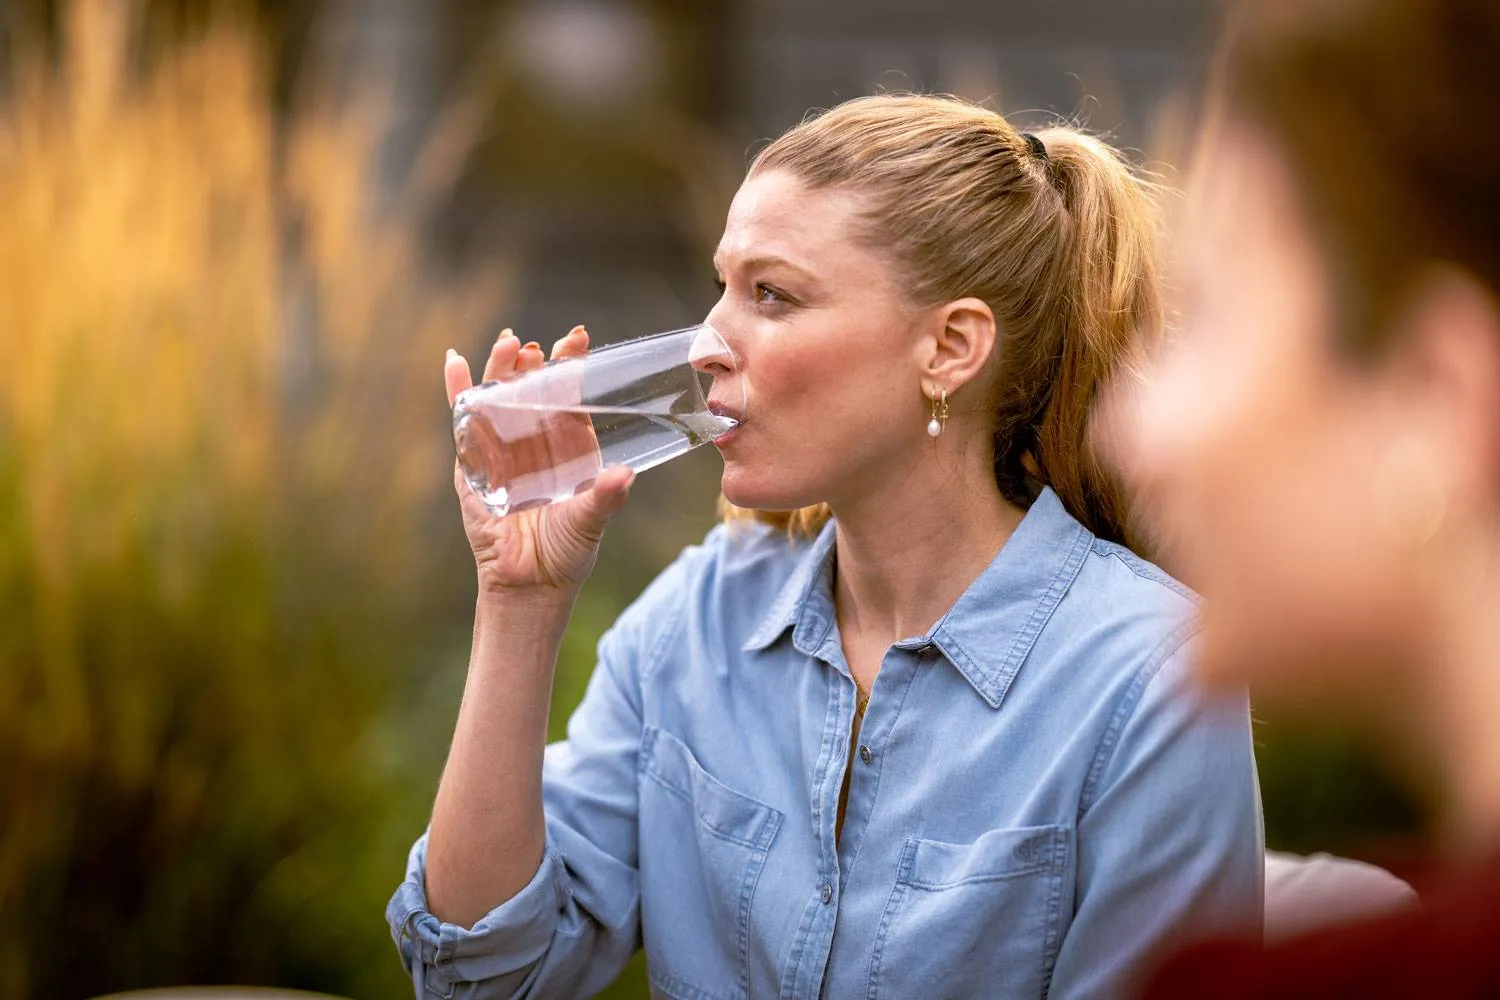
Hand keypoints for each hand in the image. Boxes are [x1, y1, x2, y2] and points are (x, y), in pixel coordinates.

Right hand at [444, 326, 634, 595]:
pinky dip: (458, 392)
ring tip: (507, 343)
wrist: (530, 585)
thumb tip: (624, 476)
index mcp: (569, 447)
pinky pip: (464, 423)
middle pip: (531, 390)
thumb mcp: (590, 521)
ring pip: (498, 398)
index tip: (577, 339)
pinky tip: (455, 362)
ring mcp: (502, 450)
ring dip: (499, 369)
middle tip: (536, 344)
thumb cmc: (567, 552)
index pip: (569, 396)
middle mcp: (536, 442)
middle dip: (533, 363)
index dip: (571, 366)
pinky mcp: (472, 465)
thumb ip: (605, 498)